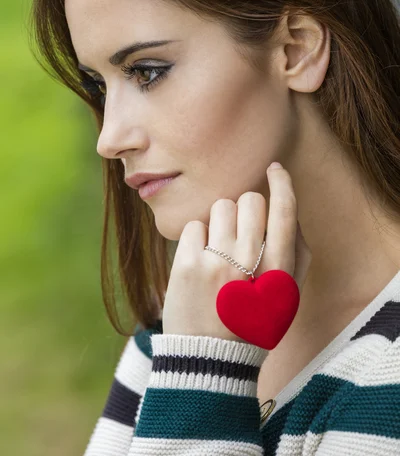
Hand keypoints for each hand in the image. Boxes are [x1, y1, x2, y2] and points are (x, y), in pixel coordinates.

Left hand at [162, 163, 311, 344]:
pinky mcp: (186, 265)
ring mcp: (216, 262)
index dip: (282, 183)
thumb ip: (296, 255)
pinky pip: (193, 226)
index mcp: (279, 271)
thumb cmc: (251, 324)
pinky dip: (196, 239)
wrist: (209, 360)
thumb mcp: (286, 298)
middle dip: (245, 208)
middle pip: (249, 200)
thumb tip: (288, 211)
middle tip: (239, 232)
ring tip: (218, 250)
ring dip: (220, 222)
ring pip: (219, 207)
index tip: (274, 169)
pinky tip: (199, 262)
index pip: (285, 212)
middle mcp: (249, 262)